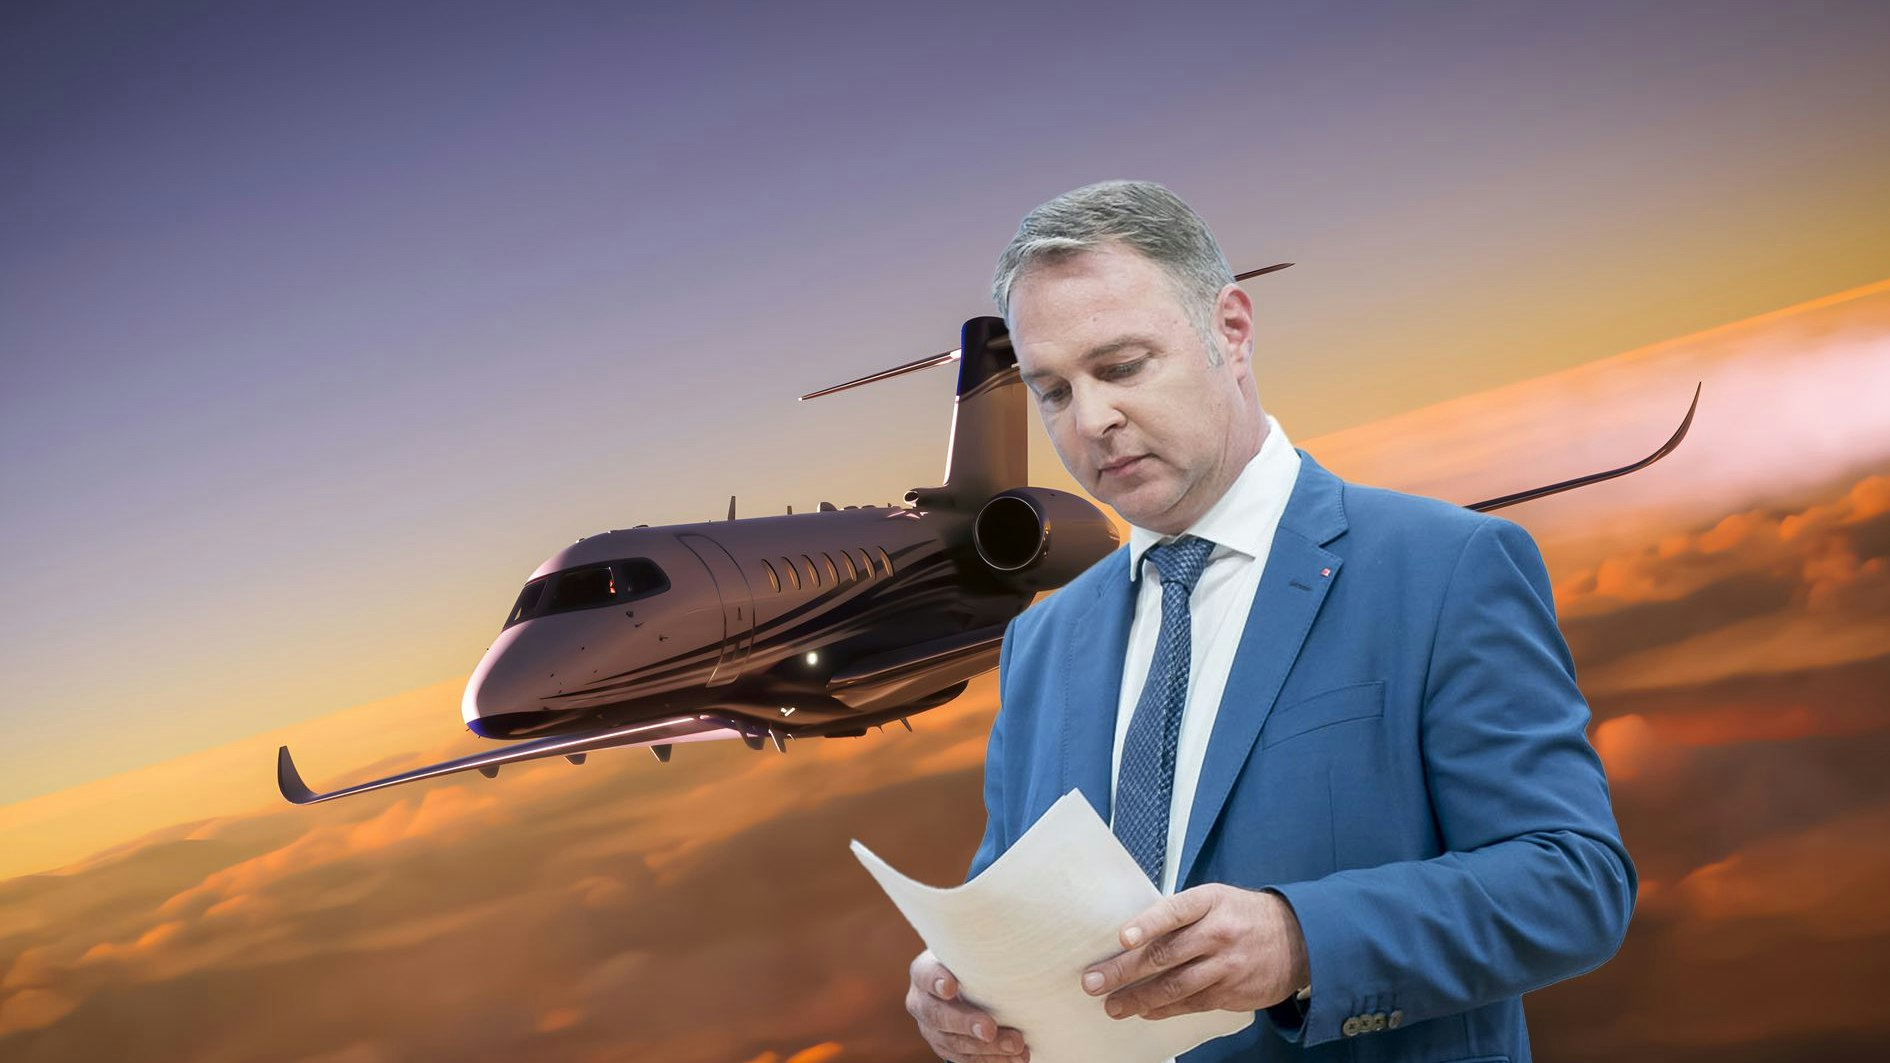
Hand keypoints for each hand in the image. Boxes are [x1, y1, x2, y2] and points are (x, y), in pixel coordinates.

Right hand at [906, 948, 1030, 1061]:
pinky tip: (1014, 1058)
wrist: (971, 985)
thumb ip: (987, 950)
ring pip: (955, 1043)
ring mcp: (932, 1029)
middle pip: (938, 1016)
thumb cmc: (975, 960)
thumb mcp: (974, 951)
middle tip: (990, 1029)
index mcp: (924, 971)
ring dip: (987, 1048)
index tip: (951, 987)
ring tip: (1016, 1045)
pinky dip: (993, 1060)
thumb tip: (1026, 940)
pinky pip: (967, 1059)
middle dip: (966, 1024)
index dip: (936, 981)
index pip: (925, 975)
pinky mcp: (947, 1048)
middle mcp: (923, 1002)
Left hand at [1082, 884, 1308, 1020]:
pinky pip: (1191, 1003)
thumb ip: (1181, 914)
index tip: (1122, 938)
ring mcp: (1226, 965)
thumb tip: (1133, 934)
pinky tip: (1145, 1011)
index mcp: (1210, 901)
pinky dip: (1165, 1009)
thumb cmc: (1244, 915)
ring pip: (1175, 985)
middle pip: (1165, 954)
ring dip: (1138, 998)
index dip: (1147, 924)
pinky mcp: (1231, 992)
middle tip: (1094, 981)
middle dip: (1124, 970)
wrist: (1299, 939)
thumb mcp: (1217, 899)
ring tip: (1113, 1005)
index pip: (1174, 911)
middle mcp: (1217, 933)